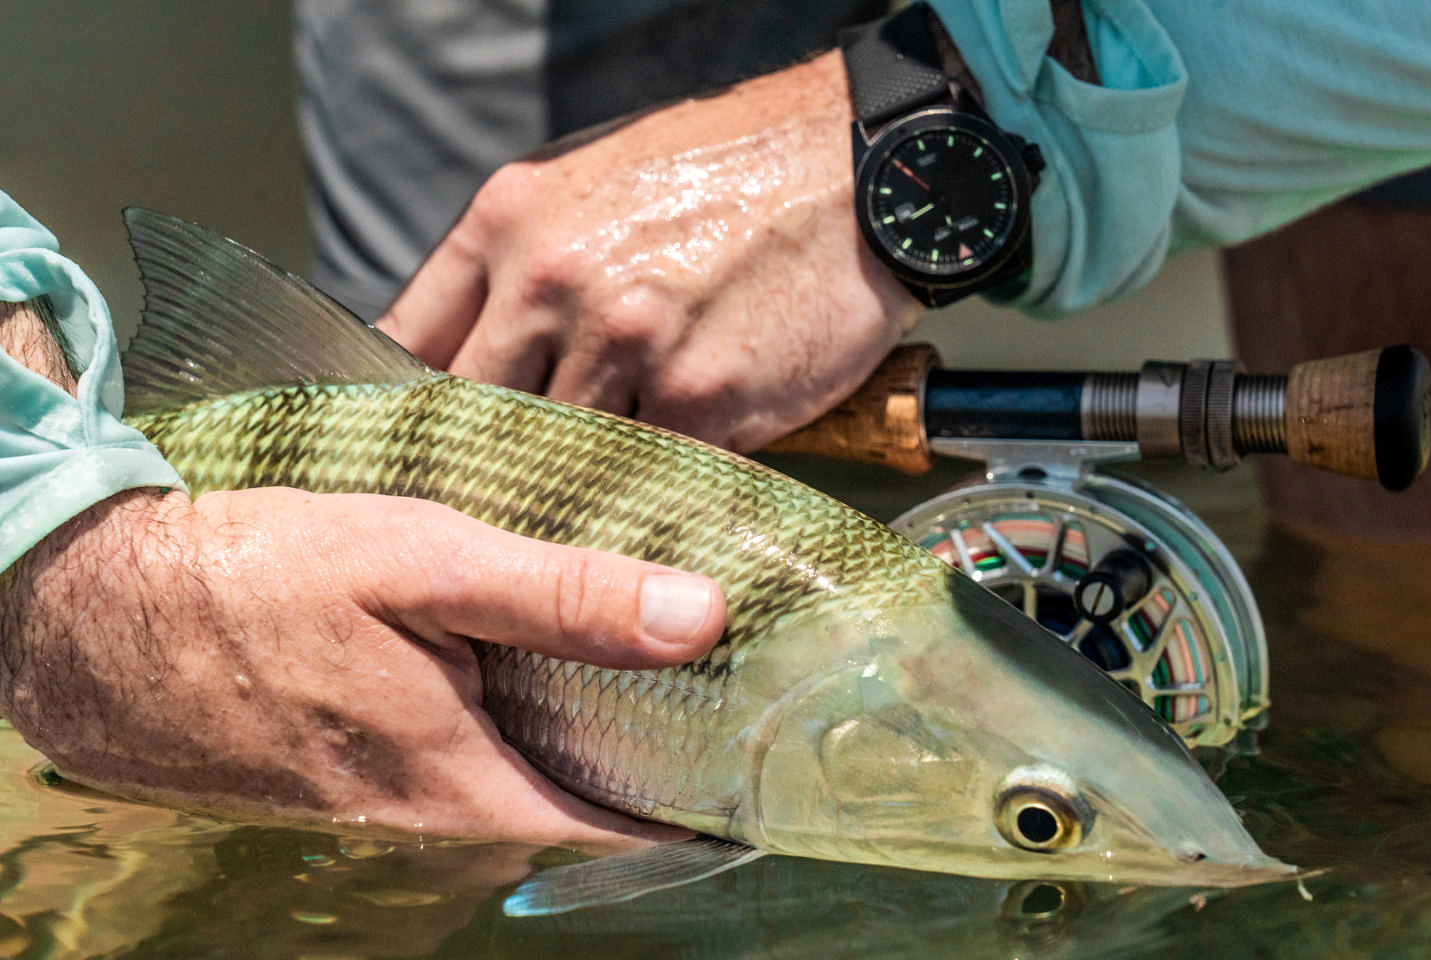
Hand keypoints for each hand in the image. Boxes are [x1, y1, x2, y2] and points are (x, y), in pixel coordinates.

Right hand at [0, 486, 724, 848]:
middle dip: (643, 763)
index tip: (756, 763)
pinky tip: (516, 668)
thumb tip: (701, 620)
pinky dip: (505, 730)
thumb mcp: (425, 562)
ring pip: (512, 788)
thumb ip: (564, 595)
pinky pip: (454, 771)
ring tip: (628, 671)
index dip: (696, 804)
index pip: (620, 831)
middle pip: (571, 809)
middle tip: (708, 693)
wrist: (95, 608)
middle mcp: (425, 821)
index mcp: (461, 784)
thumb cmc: (257, 575)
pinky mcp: (341, 778)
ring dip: (572, 742)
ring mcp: (376, 808)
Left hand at [378, 50, 921, 450]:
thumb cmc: (728, 176)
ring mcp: (625, 341)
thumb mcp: (592, 187)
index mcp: (511, 222)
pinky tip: (672, 474)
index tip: (420, 446)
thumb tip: (480, 354)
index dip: (407, 409)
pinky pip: (648, 472)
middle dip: (485, 461)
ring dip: (577, 479)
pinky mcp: (699, 397)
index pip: (408, 344)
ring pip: (560, 454)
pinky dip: (656, 484)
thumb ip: (524, 264)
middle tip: (500, 498)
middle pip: (473, 415)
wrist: (856, 169)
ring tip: (595, 495)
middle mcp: (553, 279)